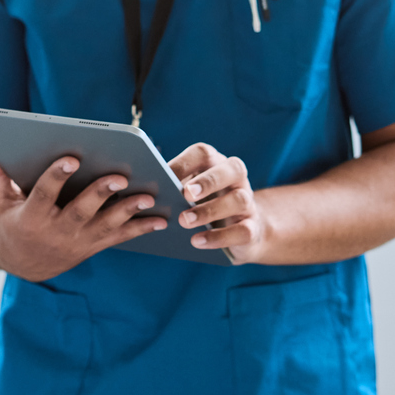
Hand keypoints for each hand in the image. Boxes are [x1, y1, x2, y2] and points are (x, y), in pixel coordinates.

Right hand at [0, 142, 167, 281]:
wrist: (25, 262)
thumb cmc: (12, 221)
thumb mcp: (0, 200)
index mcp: (31, 217)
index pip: (44, 194)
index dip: (56, 176)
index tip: (70, 157)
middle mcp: (57, 232)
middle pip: (81, 211)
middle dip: (100, 194)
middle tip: (119, 176)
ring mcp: (79, 241)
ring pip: (106, 226)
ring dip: (129, 211)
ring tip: (149, 196)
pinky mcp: (95, 246)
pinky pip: (121, 238)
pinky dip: (141, 228)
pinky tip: (162, 218)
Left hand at [170, 143, 267, 262]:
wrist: (240, 231)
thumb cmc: (204, 206)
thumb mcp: (189, 194)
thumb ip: (172, 187)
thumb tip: (142, 191)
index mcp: (216, 164)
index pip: (204, 153)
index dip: (185, 162)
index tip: (164, 175)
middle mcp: (236, 179)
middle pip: (231, 169)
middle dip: (208, 181)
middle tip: (185, 193)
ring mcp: (248, 203)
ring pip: (239, 200)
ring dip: (210, 210)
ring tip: (185, 221)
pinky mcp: (252, 228)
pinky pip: (242, 231)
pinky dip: (219, 237)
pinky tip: (197, 241)